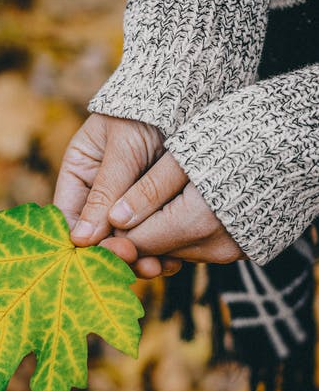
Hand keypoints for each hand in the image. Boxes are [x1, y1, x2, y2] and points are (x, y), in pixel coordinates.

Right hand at [53, 114, 182, 277]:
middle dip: (115, 253)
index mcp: (79, 171)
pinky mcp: (155, 208)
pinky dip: (159, 249)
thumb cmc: (148, 110)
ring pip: (125, 239)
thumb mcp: (124, 150)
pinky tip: (172, 260)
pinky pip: (152, 235)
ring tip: (157, 266)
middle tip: (138, 263)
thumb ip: (106, 193)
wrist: (189, 92)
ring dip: (139, 256)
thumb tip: (79, 241)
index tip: (102, 258)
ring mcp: (127, 201)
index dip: (82, 243)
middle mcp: (99, 190)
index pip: (69, 216)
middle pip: (98, 235)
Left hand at [100, 151, 246, 265]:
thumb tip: (111, 221)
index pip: (136, 241)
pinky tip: (176, 205)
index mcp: (197, 222)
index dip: (111, 232)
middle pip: (154, 249)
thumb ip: (147, 190)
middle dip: (132, 233)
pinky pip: (196, 246)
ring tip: (146, 201)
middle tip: (115, 208)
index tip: (97, 217)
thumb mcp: (184, 154)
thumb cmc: (236, 138)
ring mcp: (230, 252)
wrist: (293, 144)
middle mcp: (215, 246)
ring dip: (156, 231)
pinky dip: (180, 230)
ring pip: (173, 249)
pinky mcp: (239, 250)